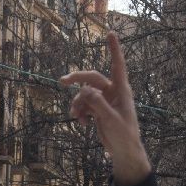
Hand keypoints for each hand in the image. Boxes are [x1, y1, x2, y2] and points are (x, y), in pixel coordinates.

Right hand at [61, 33, 150, 185]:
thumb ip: (98, 104)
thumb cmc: (123, 134)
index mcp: (121, 90)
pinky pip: (85, 106)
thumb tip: (85, 92)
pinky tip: (81, 123)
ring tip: (75, 116)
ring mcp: (105, 101)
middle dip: (77, 80)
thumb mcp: (111, 119)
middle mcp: (113, 92)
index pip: (117, 65)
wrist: (124, 151)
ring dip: (77, 104)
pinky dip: (80, 112)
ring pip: (85, 94)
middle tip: (62, 81)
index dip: (114, 49)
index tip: (111, 33)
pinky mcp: (99, 111)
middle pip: (92, 79)